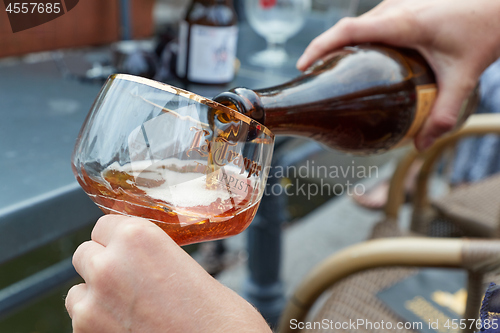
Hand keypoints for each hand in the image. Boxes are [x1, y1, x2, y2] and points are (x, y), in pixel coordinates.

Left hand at [66, 215, 270, 332]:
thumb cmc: (215, 313)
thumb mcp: (185, 262)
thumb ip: (152, 253)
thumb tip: (138, 258)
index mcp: (137, 237)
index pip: (103, 225)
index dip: (117, 239)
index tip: (127, 250)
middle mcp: (109, 264)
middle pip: (84, 253)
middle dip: (102, 264)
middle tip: (128, 279)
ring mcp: (93, 303)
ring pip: (77, 291)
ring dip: (95, 296)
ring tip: (128, 308)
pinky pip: (80, 321)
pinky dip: (97, 324)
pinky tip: (127, 326)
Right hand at [297, 0, 499, 149]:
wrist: (497, 4)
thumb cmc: (483, 31)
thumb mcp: (464, 77)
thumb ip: (444, 115)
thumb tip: (421, 146)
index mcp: (403, 22)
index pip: (349, 29)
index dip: (321, 46)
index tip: (303, 66)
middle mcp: (394, 8)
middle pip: (346, 27)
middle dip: (324, 50)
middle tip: (314, 77)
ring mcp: (396, 4)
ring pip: (357, 24)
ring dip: (339, 44)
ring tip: (331, 72)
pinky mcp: (400, 6)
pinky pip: (369, 23)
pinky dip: (356, 40)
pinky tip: (360, 61)